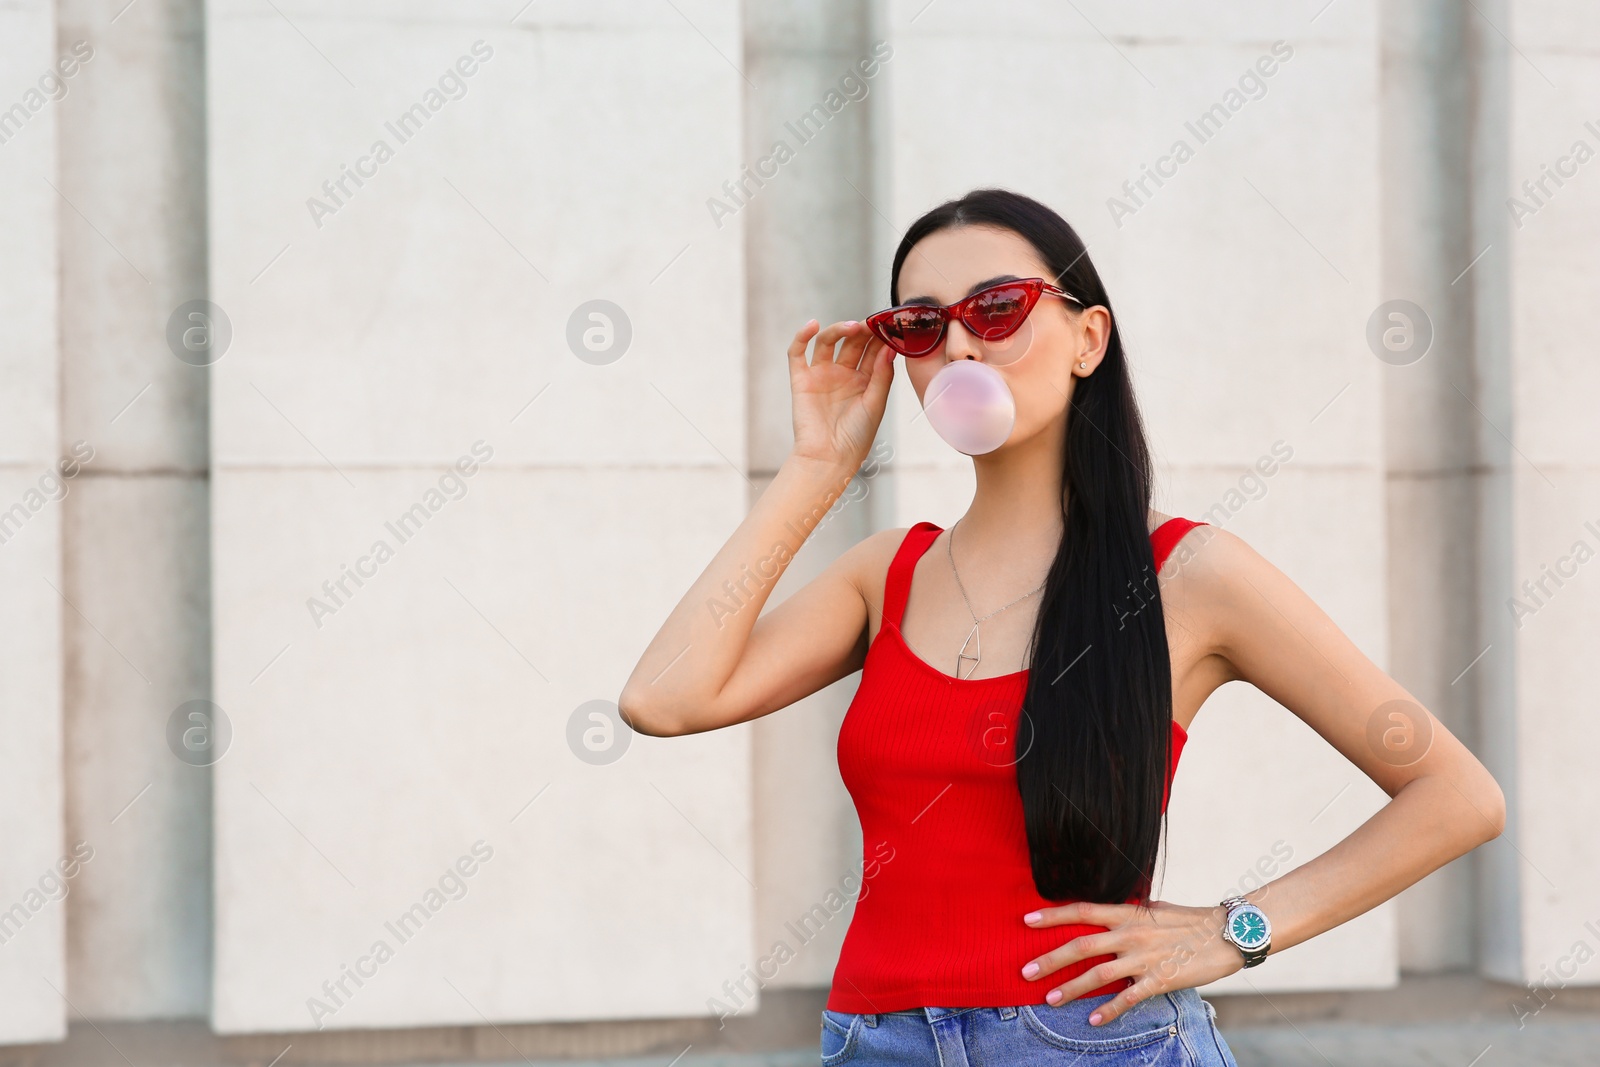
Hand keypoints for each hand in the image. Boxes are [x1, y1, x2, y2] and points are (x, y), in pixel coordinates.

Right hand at [786, 319, 892, 473]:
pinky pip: (798, 353)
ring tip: (852, 327)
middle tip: (872, 322)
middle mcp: (843, 374)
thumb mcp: (875, 404)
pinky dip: (802, 336)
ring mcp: (821, 374)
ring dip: (839, 330)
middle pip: (852, 342)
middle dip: (862, 330)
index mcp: (864, 380)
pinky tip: (812, 326)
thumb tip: (889, 347)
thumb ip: (882, 375)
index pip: (872, 350)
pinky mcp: (801, 379)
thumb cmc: (856, 437)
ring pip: (827, 342)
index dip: (880, 336)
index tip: (890, 323)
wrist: (829, 458)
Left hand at [1020, 900, 1243, 1024]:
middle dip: (1050, 959)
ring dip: (1071, 988)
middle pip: (1080, 946)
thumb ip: (1130, 914)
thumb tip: (1111, 915)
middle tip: (1025, 971)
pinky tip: (1093, 1020)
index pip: (1081, 911)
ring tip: (1050, 999)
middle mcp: (1130, 934)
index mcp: (1126, 913)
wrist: (1226, 933)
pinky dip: (1109, 1010)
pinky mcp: (1160, 980)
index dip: (1052, 915)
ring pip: (1098, 975)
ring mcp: (1144, 957)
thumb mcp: (1154, 909)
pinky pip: (1129, 998)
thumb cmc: (1189, 920)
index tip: (1026, 920)